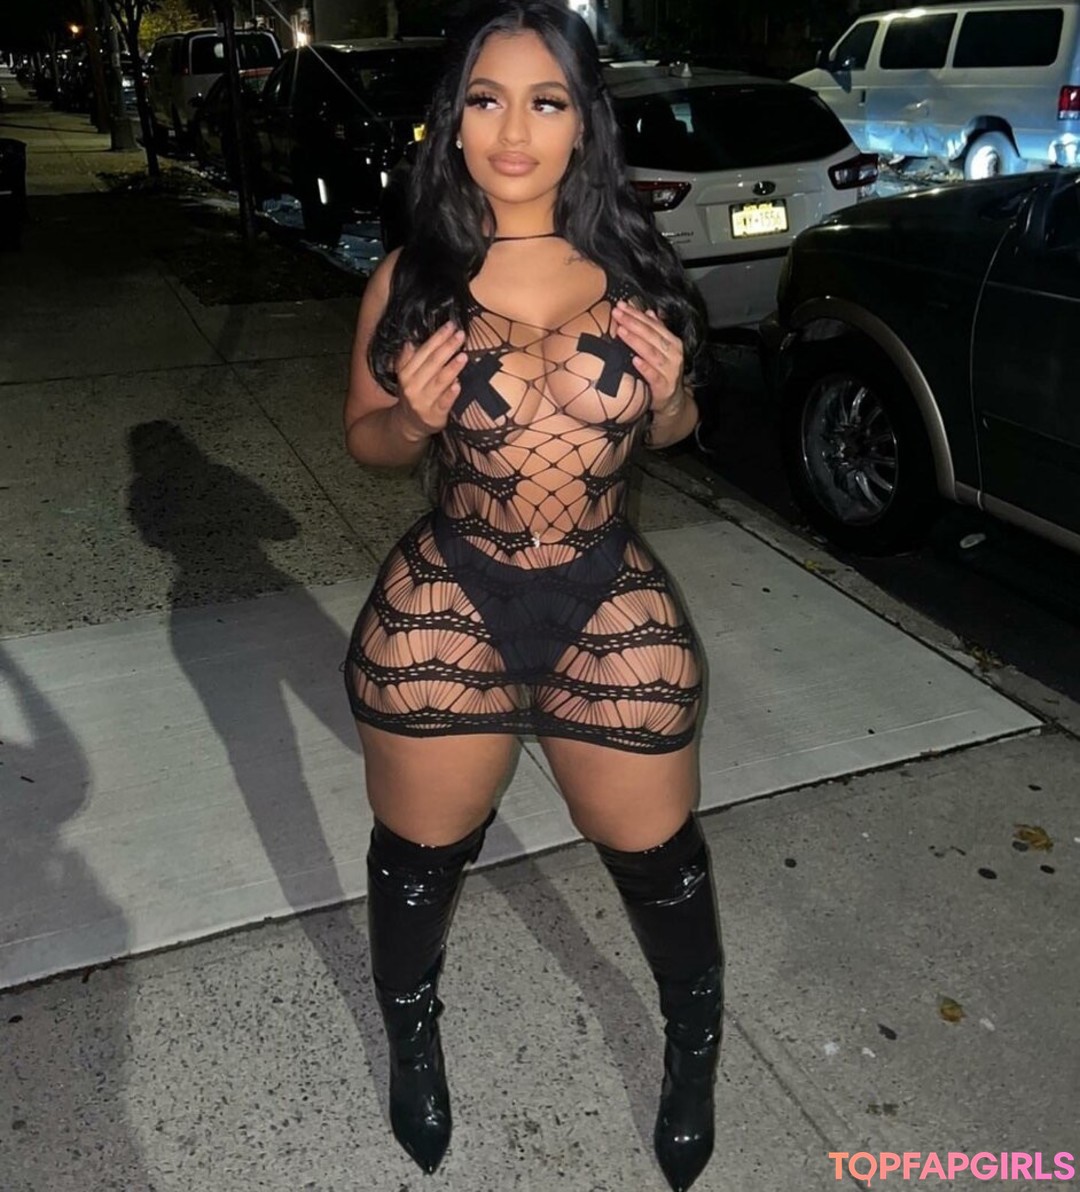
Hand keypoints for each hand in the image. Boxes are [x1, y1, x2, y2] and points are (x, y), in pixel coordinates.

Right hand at [394, 321, 467, 441]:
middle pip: (432, 363)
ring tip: (463, 356)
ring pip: (439, 381)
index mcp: (406, 373)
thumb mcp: (406, 376)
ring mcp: (423, 401)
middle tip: (461, 335)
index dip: (437, 337)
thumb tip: (409, 342)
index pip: (424, 351)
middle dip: (447, 347)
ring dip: (451, 368)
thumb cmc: (414, 393)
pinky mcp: (434, 415)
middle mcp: (412, 386)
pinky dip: (451, 394)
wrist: (409, 424)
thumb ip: (408, 358)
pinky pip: (444, 403)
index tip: (451, 325)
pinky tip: (458, 384)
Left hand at [611, 302, 685, 412]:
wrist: (672, 400)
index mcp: (672, 342)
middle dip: (633, 323)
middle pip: (651, 335)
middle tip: (617, 313)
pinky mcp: (664, 387)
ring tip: (621, 331)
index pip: (653, 324)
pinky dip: (645, 367)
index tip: (621, 305)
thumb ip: (656, 331)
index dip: (637, 314)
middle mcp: (674, 354)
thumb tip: (648, 312)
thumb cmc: (664, 372)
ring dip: (636, 341)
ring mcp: (670, 371)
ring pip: (652, 353)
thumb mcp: (661, 350)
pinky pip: (654, 376)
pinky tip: (635, 360)